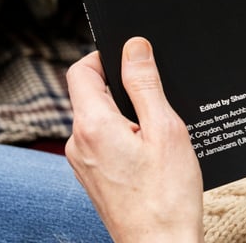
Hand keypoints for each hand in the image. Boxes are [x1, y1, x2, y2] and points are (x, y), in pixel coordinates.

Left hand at [66, 37, 203, 242]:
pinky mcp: (92, 177)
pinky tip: (151, 155)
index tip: (132, 58)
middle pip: (90, 94)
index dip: (105, 56)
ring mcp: (82, 163)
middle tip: (157, 100)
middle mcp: (78, 143)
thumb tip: (134, 47)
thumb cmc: (167, 198)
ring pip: (99, 119)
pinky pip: (102, 142)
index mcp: (92, 125)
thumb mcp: (165, 129)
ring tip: (158, 135)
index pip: (81, 70)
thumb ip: (145, 84)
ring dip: (125, 116)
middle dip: (122, 89)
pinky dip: (124, 137)